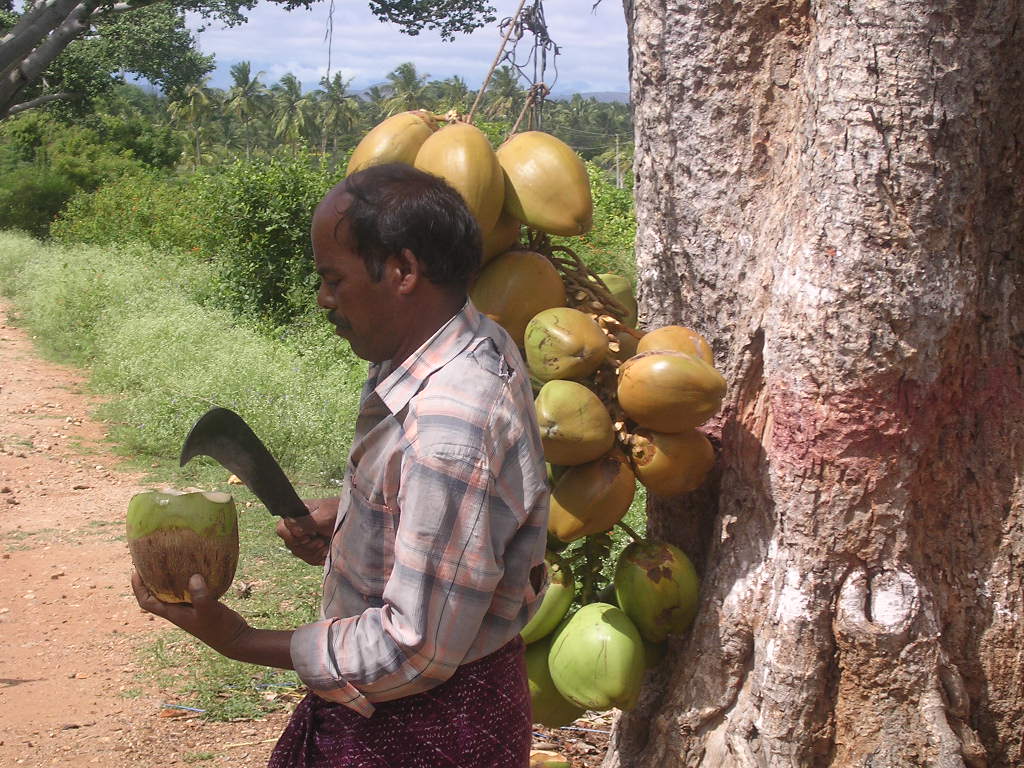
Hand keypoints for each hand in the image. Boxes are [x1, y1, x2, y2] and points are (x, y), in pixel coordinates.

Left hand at [132, 571, 247, 655]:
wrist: (235, 640)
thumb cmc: (219, 628)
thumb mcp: (209, 611)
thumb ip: (200, 595)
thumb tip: (193, 576)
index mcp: (173, 614)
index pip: (146, 602)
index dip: (138, 587)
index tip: (136, 571)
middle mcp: (178, 611)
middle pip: (156, 595)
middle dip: (150, 579)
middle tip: (151, 561)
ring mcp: (189, 609)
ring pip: (172, 592)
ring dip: (168, 579)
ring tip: (171, 561)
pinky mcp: (201, 605)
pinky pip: (188, 590)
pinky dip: (187, 580)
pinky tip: (196, 569)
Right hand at [276, 496, 337, 564]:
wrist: (353, 521)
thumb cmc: (338, 513)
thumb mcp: (323, 516)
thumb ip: (305, 522)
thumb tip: (287, 523)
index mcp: (297, 515)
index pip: (281, 529)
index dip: (293, 536)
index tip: (309, 536)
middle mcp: (297, 527)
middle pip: (290, 544)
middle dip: (307, 546)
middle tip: (321, 541)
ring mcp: (304, 539)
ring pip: (299, 553)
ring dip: (314, 552)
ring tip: (325, 544)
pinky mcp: (313, 548)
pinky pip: (309, 559)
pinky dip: (318, 557)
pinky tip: (327, 551)